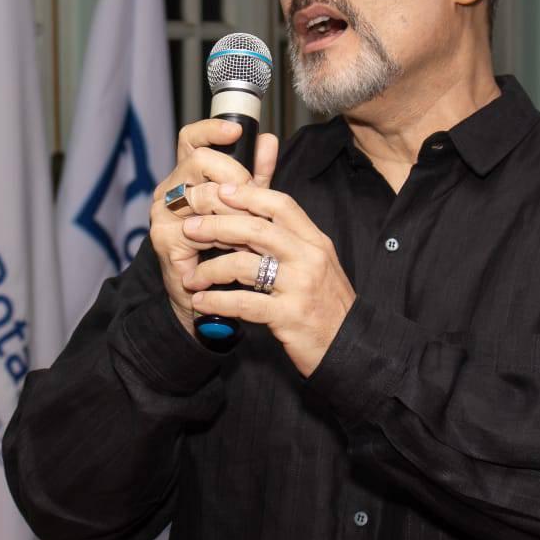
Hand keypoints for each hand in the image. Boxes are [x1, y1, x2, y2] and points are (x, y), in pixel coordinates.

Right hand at [149, 120, 278, 329]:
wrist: (208, 299)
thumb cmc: (226, 250)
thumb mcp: (246, 207)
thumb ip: (257, 175)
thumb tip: (269, 139)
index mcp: (186, 177)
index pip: (192, 139)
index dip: (211, 129)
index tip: (236, 129)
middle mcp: (168, 190)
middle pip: (199, 160)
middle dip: (234, 175)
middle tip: (254, 196)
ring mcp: (162, 214)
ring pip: (202, 192)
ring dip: (233, 209)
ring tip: (251, 227)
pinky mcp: (164, 239)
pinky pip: (198, 226)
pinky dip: (223, 235)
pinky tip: (237, 246)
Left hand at [181, 184, 354, 375]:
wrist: (349, 348)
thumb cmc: (325, 305)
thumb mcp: (315, 265)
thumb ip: (289, 242)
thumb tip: (248, 220)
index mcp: (315, 242)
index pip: (281, 205)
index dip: (248, 194)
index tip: (219, 191)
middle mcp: (310, 259)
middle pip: (256, 229)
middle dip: (217, 225)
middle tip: (190, 228)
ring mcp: (300, 287)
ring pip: (244, 265)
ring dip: (210, 269)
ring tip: (190, 278)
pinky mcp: (289, 316)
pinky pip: (244, 303)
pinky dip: (216, 302)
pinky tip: (200, 303)